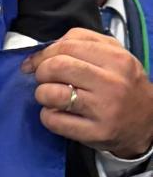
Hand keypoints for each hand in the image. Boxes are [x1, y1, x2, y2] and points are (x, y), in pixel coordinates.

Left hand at [25, 29, 152, 158]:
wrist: (147, 123)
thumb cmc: (122, 86)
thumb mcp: (113, 57)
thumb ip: (81, 44)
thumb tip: (38, 54)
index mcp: (117, 59)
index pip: (67, 46)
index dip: (43, 54)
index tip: (35, 62)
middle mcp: (112, 82)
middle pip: (56, 67)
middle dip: (41, 73)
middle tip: (45, 80)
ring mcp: (104, 108)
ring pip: (51, 94)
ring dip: (42, 95)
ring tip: (52, 97)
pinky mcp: (95, 132)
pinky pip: (52, 120)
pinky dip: (47, 116)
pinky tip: (59, 114)